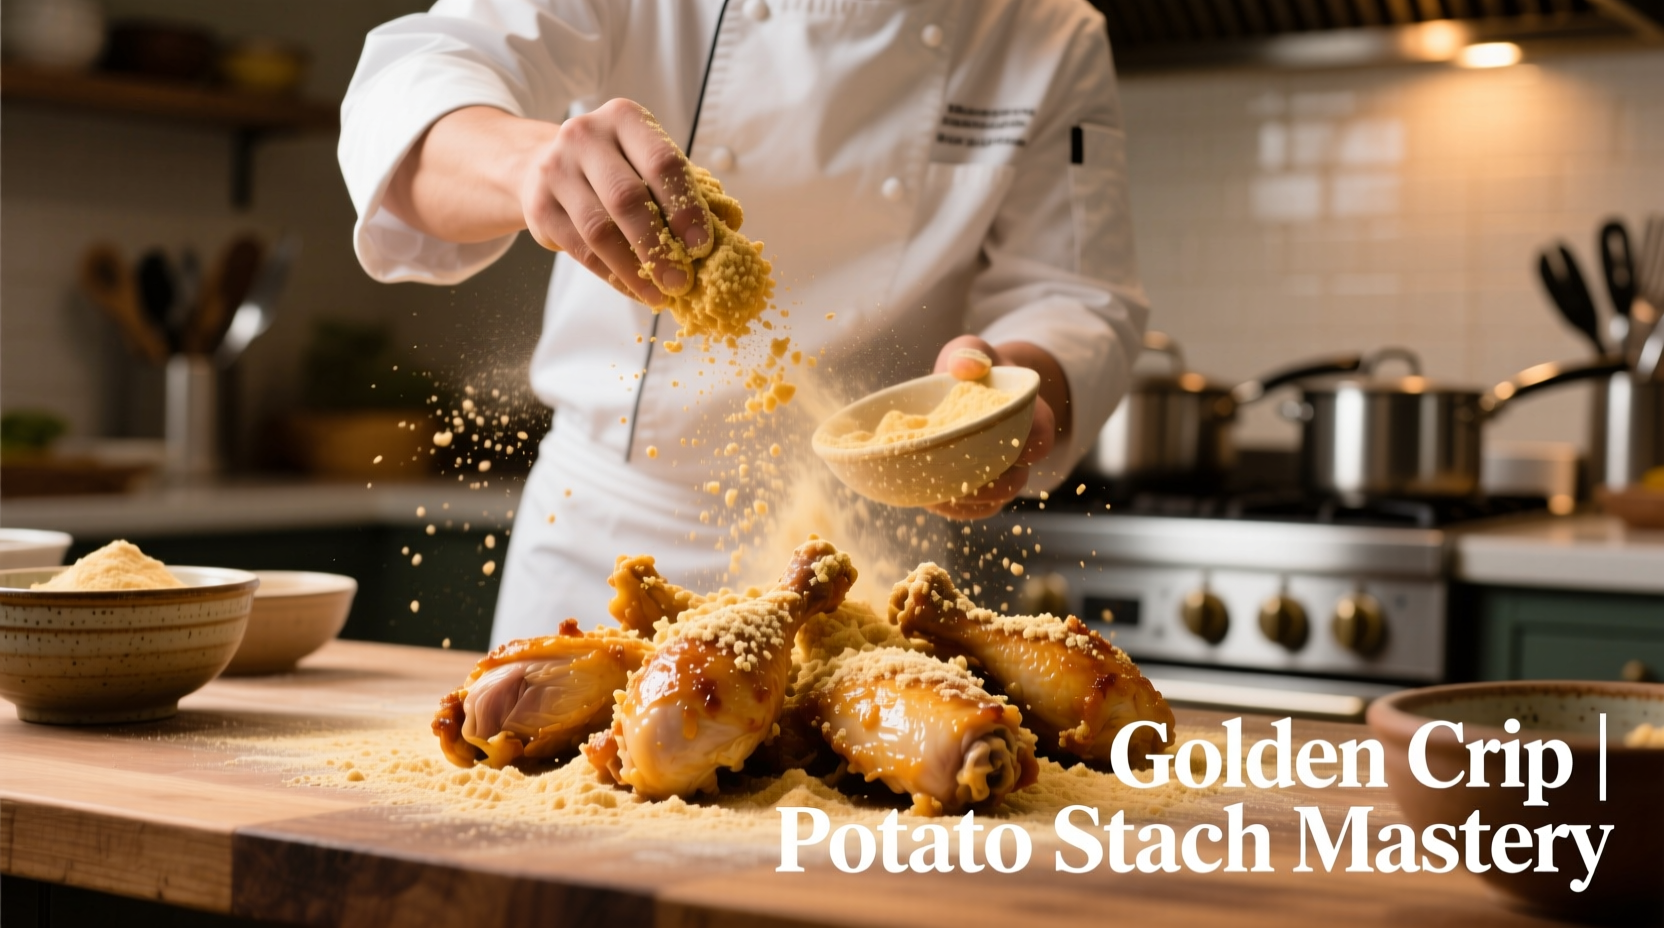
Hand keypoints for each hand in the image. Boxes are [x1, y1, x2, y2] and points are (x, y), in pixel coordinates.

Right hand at [384, 101, 711, 305]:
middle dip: (659, 247)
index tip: (702, 247)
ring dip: (634, 269)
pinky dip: (611, 274)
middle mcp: (586, 136)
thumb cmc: (613, 167)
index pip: (663, 163)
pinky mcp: (538, 205)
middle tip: (682, 281)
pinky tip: (633, 288)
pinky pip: (579, 249)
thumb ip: (682, 189)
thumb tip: (727, 228)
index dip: (686, 208)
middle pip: (628, 199)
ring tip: (660, 294)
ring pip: (599, 229)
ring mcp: (556, 169)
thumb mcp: (644, 161)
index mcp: (625, 118)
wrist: (538, 162)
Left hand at [925, 336, 1068, 520]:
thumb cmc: (969, 372)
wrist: (962, 393)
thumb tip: (964, 366)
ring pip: (993, 501)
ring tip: (939, 489)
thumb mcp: (971, 351)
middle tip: (959, 474)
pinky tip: (931, 500)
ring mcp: (999, 477)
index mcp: (1029, 418)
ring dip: (968, 499)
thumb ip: (969, 351)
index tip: (1009, 445)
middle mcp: (1019, 454)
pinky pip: (972, 511)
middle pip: (1015, 480)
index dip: (1027, 446)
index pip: (1039, 437)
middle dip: (991, 482)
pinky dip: (954, 508)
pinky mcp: (976, 492)